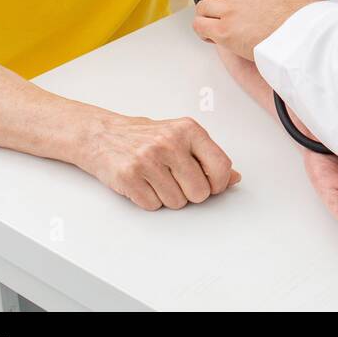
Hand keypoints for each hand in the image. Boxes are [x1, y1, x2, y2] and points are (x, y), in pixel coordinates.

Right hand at [76, 110, 240, 210]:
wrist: (102, 135)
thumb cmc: (146, 137)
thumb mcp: (181, 137)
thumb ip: (209, 157)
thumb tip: (235, 178)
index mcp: (189, 130)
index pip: (221, 166)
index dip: (219, 183)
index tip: (211, 184)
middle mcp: (169, 142)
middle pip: (200, 192)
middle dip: (191, 193)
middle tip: (176, 180)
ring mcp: (148, 159)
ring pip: (177, 202)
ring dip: (168, 197)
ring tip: (157, 179)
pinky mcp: (129, 176)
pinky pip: (153, 206)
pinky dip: (150, 200)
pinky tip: (143, 184)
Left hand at [193, 0, 323, 60]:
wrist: (301, 33)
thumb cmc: (302, 13)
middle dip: (217, 2)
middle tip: (226, 13)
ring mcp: (228, 9)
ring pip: (203, 8)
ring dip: (209, 17)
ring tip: (218, 26)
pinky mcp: (223, 31)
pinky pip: (200, 26)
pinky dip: (203, 32)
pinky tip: (213, 37)